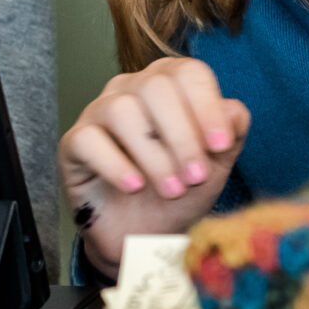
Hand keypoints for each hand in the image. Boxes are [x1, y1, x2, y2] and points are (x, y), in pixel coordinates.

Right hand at [59, 57, 248, 277]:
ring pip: (122, 110)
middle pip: (155, 87)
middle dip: (181, 136)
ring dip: (153, 155)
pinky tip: (134, 187)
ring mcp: (99, 112)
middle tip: (195, 177)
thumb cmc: (179, 190)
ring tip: (171, 190)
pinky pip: (89, 139)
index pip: (188, 73)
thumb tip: (233, 110)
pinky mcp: (74, 142)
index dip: (207, 106)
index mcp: (169, 84)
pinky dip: (116, 165)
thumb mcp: (215, 166)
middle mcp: (132, 89)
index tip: (220, 146)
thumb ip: (230, 135)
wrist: (144, 235)